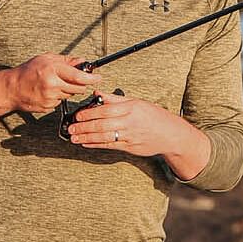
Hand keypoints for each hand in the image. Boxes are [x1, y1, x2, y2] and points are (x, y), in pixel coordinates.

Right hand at [6, 54, 102, 114]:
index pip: (79, 76)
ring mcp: (50, 97)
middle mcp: (52, 85)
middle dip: (81, 84)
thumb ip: (67, 60)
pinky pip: (60, 102)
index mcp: (53, 70)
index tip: (99, 77)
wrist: (11, 88)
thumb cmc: (28, 71)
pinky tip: (48, 92)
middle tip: (75, 79)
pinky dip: (58, 97)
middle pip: (78, 88)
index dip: (92, 78)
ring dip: (67, 90)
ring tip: (54, 83)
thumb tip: (82, 61)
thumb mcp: (47, 59)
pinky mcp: (47, 107)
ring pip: (70, 95)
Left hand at [67, 92, 200, 162]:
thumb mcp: (137, 102)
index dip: (89, 113)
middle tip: (71, 129)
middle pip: (102, 124)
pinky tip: (86, 143)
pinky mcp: (130, 147)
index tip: (78, 115)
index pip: (106, 110)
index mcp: (131, 108)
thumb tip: (98, 93)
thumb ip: (116, 99)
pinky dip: (96, 144)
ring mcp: (129, 136)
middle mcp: (130, 122)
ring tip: (74, 138)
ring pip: (104, 137)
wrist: (171, 135)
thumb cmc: (155, 117)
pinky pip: (109, 146)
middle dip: (84, 127)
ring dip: (87, 137)